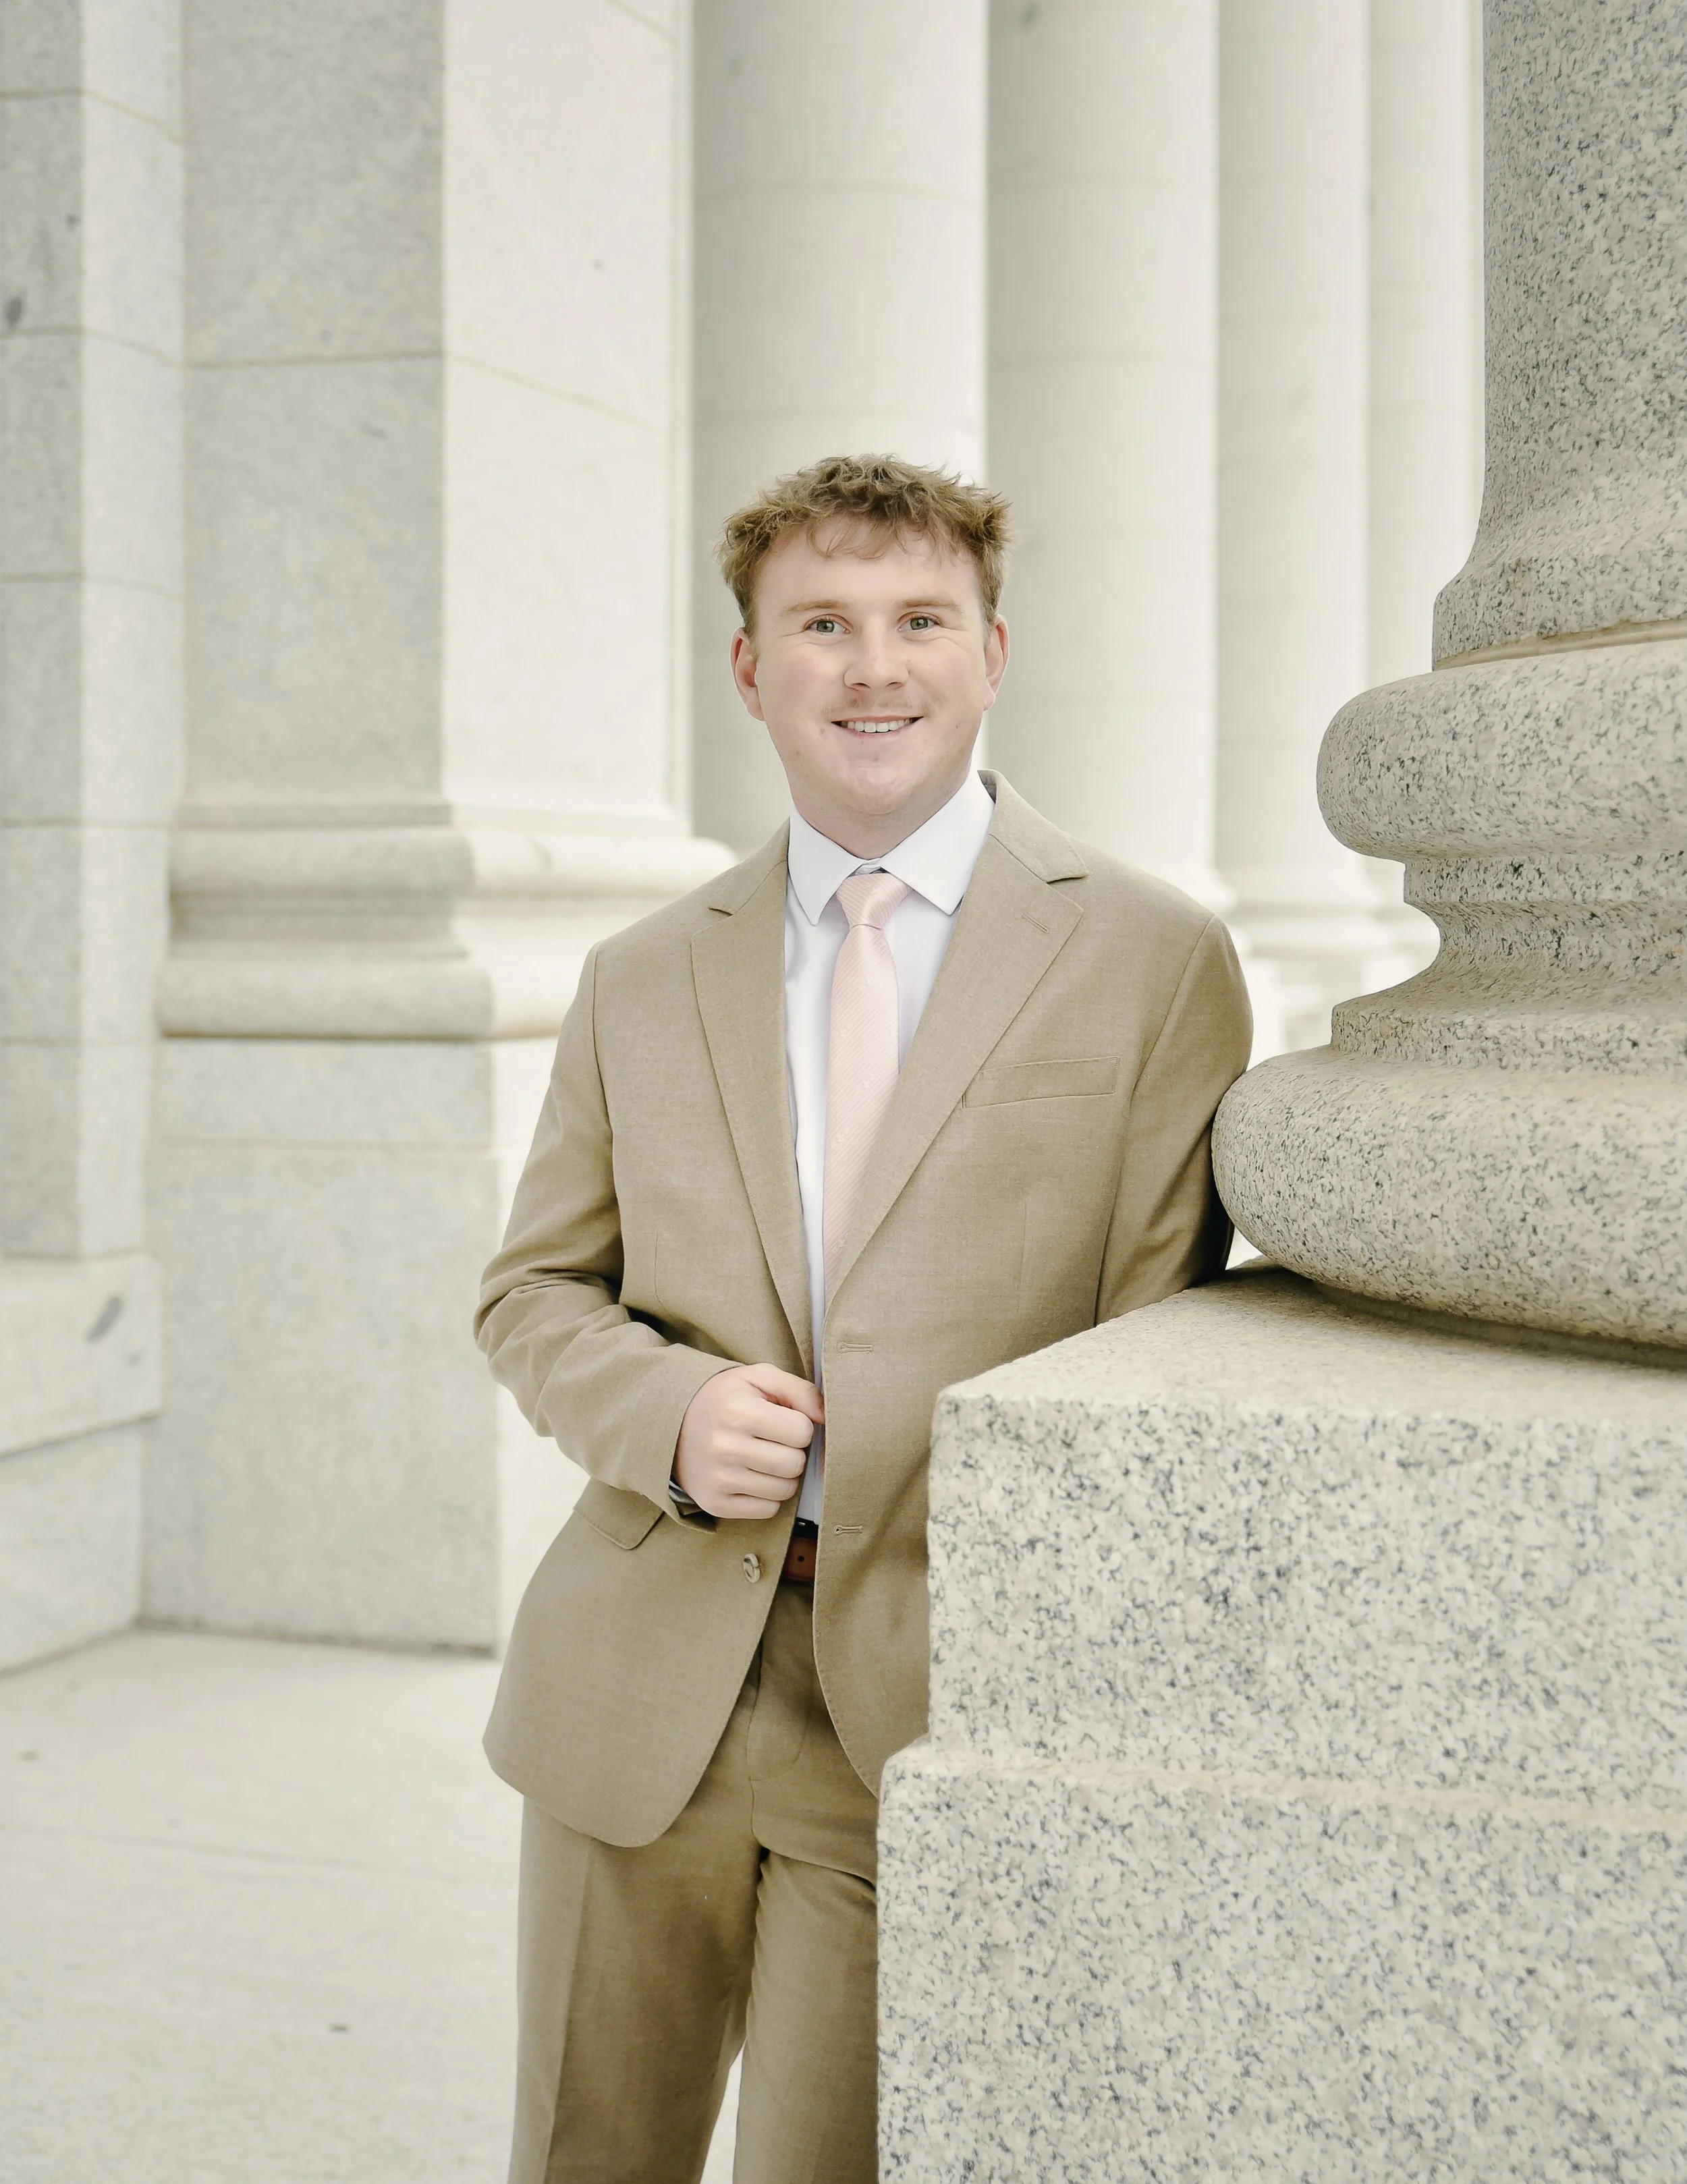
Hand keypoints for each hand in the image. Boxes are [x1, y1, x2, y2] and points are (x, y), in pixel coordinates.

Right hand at [674, 1363, 823, 1521]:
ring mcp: (719, 1479)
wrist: (673, 1426)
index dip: (797, 1425)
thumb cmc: (726, 1400)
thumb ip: (799, 1390)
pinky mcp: (716, 1503)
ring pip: (785, 1489)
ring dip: (783, 1475)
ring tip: (762, 1458)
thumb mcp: (758, 1379)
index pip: (802, 1431)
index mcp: (738, 1411)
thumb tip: (827, 1416)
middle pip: (795, 1463)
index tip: (780, 1421)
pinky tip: (752, 1477)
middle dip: (792, 1452)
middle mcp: (725, 1447)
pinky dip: (768, 1496)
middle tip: (773, 1441)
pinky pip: (768, 1510)